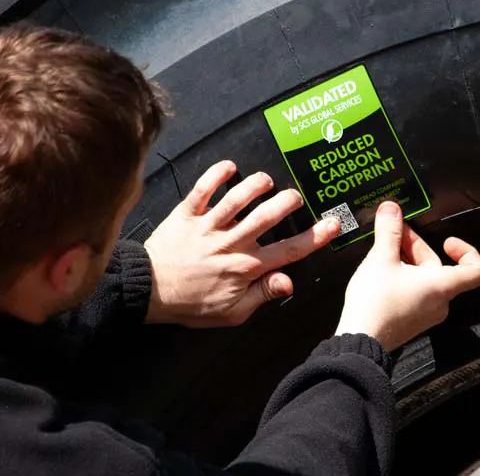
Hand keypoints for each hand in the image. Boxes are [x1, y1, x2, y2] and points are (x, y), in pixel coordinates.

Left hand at [144, 160, 339, 326]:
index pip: (289, 250)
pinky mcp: (186, 214)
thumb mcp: (233, 312)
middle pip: (268, 215)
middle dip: (287, 202)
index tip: (333, 224)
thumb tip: (289, 282)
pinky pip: (202, 189)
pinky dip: (216, 174)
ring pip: (238, 197)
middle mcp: (232, 242)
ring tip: (266, 181)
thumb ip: (262, 294)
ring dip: (256, 184)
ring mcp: (208, 225)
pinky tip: (229, 167)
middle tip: (295, 197)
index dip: (315, 236)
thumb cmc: (191, 305)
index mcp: (247, 266)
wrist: (147, 292)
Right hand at [336, 201, 479, 350]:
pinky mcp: (411, 320)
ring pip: (424, 279)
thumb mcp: (381, 258)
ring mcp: (426, 314)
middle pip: (438, 267)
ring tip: (382, 251)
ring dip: (406, 261)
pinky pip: (414, 292)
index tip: (447, 241)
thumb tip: (391, 208)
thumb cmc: (375, 301)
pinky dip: (402, 277)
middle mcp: (440, 302)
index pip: (476, 270)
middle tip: (393, 234)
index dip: (467, 251)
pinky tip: (379, 270)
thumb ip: (389, 231)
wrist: (359, 340)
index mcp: (441, 285)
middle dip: (415, 247)